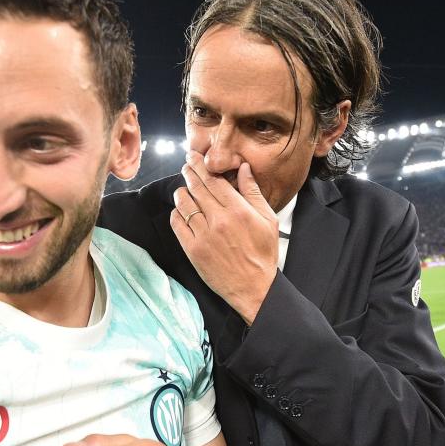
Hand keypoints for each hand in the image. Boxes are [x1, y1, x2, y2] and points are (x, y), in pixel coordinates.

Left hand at [170, 151, 278, 323]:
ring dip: (182, 192)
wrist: (254, 288)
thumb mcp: (268, 220)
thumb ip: (253, 192)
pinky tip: (180, 211)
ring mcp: (203, 235)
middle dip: (189, 172)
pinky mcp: (193, 250)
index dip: (202, 166)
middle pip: (197, 188)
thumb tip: (243, 168)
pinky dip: (176, 214)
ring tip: (183, 188)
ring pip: (184, 204)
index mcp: (238, 210)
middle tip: (186, 164)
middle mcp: (218, 220)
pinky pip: (178, 224)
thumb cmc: (263, 254)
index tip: (195, 157)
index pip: (214, 180)